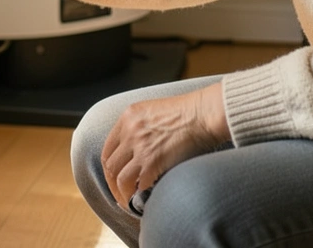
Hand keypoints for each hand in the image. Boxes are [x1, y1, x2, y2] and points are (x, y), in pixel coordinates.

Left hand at [101, 82, 229, 210]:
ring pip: (120, 179)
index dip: (110, 167)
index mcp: (128, 117)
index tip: (114, 177)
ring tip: (129, 202)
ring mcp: (140, 148)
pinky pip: (139, 186)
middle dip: (113, 184)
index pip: (108, 148)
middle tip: (120, 194)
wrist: (204, 114)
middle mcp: (130, 132)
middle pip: (110, 165)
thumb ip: (140, 127)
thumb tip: (136, 152)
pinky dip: (139, 195)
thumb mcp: (154, 111)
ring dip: (123, 194)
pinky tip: (144, 199)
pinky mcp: (152, 162)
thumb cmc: (189, 113)